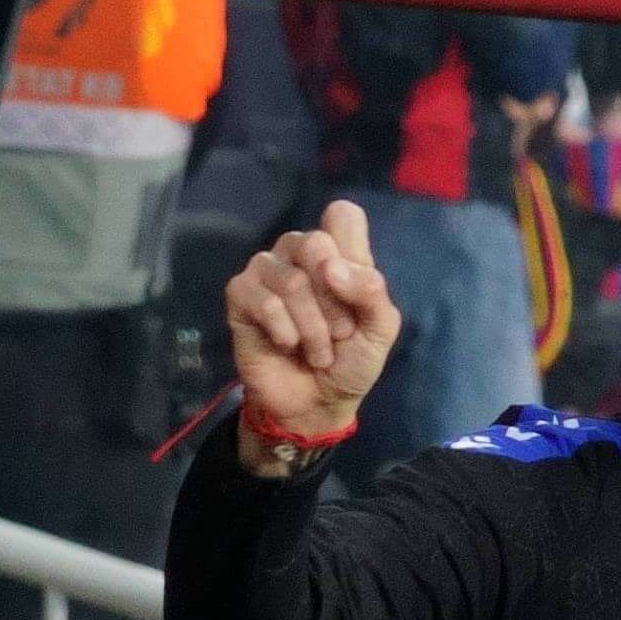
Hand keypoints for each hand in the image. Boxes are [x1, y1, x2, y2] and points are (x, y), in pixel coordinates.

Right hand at [222, 204, 400, 448]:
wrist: (318, 404)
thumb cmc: (351, 361)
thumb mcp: (380, 329)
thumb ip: (371, 292)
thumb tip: (331, 267)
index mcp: (337, 250)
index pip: (342, 215)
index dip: (351, 253)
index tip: (353, 292)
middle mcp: (299, 251)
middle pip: (316, 244)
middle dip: (334, 302)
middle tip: (339, 334)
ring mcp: (267, 269)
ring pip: (291, 280)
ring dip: (312, 328)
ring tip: (317, 352)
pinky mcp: (240, 294)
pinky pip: (263, 301)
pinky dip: (283, 331)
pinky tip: (287, 345)